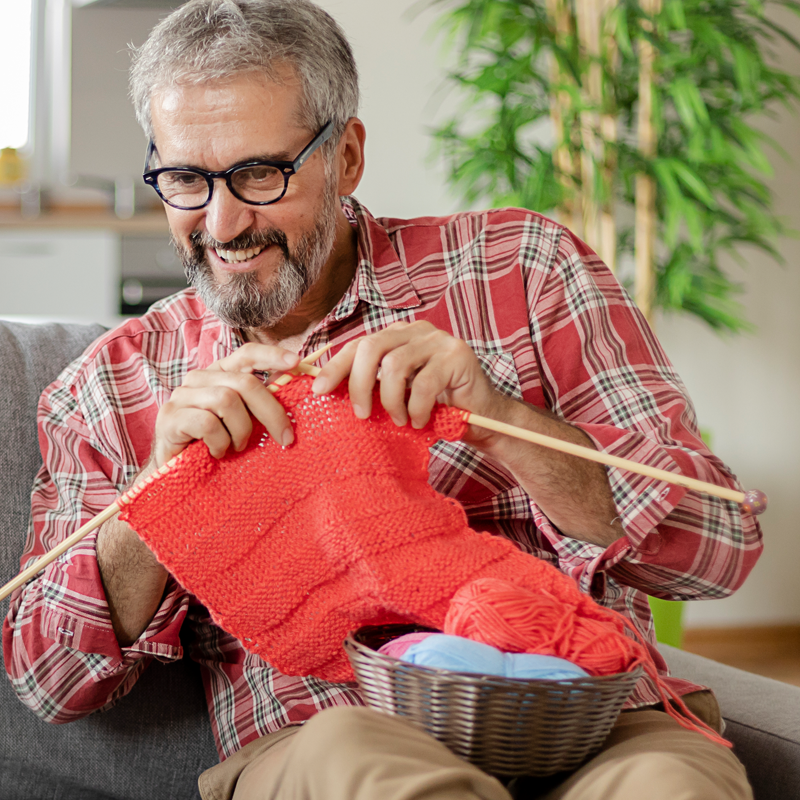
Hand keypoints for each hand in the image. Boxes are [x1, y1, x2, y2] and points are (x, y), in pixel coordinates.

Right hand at [152, 343, 300, 466]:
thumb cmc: (216, 442)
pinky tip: (218, 452)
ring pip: (227, 401)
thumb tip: (294, 386)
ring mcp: (182, 396)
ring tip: (237, 447)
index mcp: (220, 373)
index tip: (296, 361)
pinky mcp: (170, 418)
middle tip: (285, 438)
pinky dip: (220, 442)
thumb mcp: (244, 419)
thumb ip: (261, 401)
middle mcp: (199, 378)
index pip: (246, 353)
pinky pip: (207, 423)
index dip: (271, 355)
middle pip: (245, 383)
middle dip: (271, 412)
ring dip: (241, 431)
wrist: (178, 470)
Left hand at [310, 321, 513, 444]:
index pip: (358, 345)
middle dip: (359, 384)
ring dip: (392, 401)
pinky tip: (420, 421)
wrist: (482, 417)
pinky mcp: (457, 355)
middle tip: (361, 414)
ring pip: (394, 365)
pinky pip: (423, 383)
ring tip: (399, 421)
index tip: (318, 391)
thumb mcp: (396, 395)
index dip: (335, 366)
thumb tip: (326, 392)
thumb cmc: (434, 408)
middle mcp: (415, 330)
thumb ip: (372, 386)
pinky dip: (416, 408)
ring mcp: (438, 340)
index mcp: (397, 336)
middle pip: (371, 347)